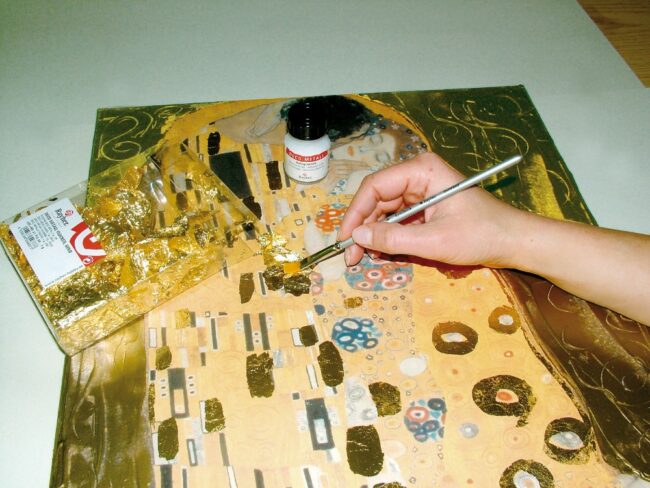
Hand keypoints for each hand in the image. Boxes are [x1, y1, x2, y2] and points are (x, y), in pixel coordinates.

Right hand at [338, 152, 524, 267]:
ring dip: (374, 235)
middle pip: (377, 199)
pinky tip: (382, 254)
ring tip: (365, 258)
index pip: (375, 187)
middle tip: (351, 257)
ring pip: (385, 212)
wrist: (514, 242)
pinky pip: (398, 220)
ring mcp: (422, 191)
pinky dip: (388, 238)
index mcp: (422, 171)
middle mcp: (418, 176)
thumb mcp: (434, 240)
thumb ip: (393, 239)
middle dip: (363, 228)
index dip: (355, 214)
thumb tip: (357, 238)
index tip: (345, 240)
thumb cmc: (482, 235)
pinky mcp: (426, 208)